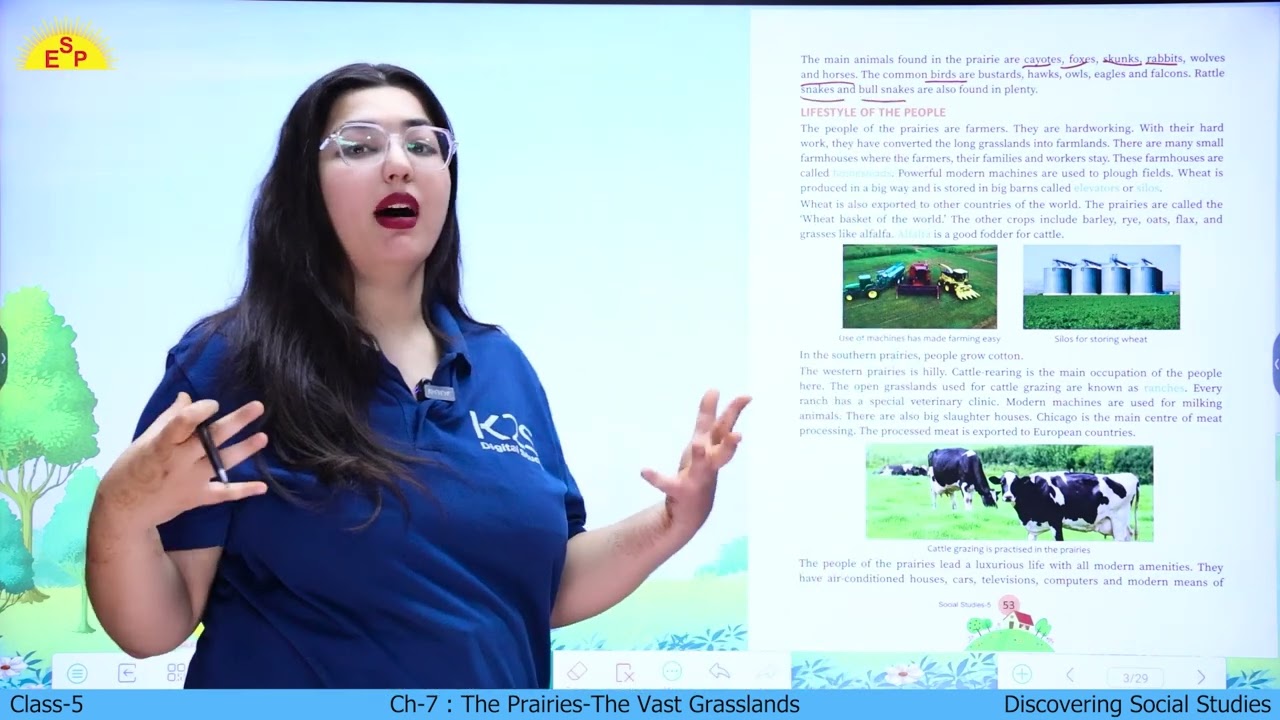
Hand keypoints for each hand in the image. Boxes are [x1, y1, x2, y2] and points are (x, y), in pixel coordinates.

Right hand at [99, 392, 269, 527]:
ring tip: (263, 437)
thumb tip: (187, 397)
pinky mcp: (197, 498)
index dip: (200, 410)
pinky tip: (262, 487)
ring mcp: (190, 481)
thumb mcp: (145, 440)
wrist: (124, 510)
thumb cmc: (132, 469)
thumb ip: (169, 419)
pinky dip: (243, 491)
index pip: (183, 423)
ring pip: (221, 463)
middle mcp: (179, 462)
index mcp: (162, 444)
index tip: (213, 404)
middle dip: (235, 422)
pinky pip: (223, 494)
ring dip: (244, 450)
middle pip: (210, 439)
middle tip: (258, 407)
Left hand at [641, 390, 750, 530]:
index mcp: (713, 448)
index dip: (735, 411)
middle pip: (722, 450)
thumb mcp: (703, 440)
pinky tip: (644, 471)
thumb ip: (708, 416)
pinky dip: (656, 478)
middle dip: (730, 442)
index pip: (725, 427)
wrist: (693, 511)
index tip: (747, 396)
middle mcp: (710, 462)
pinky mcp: (680, 491)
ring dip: (700, 455)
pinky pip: (668, 484)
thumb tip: (713, 389)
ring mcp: (697, 478)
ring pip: (702, 467)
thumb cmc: (700, 469)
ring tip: (697, 444)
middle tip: (738, 434)